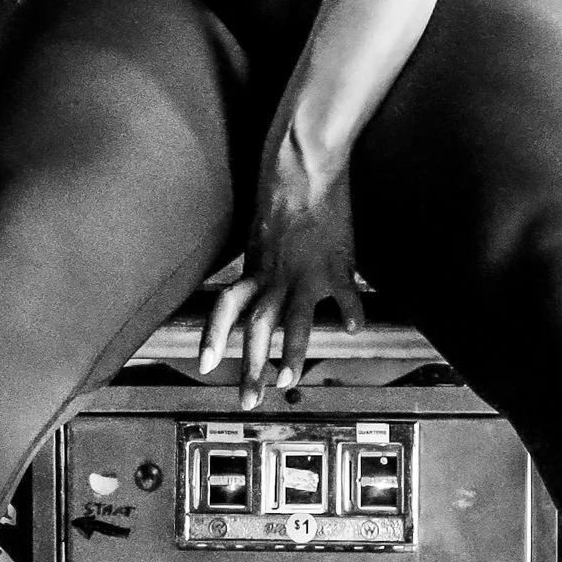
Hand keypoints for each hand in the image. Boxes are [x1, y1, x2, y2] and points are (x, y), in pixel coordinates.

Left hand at [198, 137, 362, 411]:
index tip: (206, 365)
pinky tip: (355, 328)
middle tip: (248, 401)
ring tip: (288, 382)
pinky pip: (344, 293)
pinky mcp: (336, 261)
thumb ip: (262, 259)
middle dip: (251, 367)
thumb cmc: (281, 189)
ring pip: (294, 320)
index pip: (226, 308)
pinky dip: (350, 311)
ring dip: (290, 354)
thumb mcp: (261, 229)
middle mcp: (276, 274)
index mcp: (256, 267)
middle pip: (258, 328)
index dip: (214, 338)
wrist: (304, 161)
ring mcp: (306, 271)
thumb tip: (259, 276)